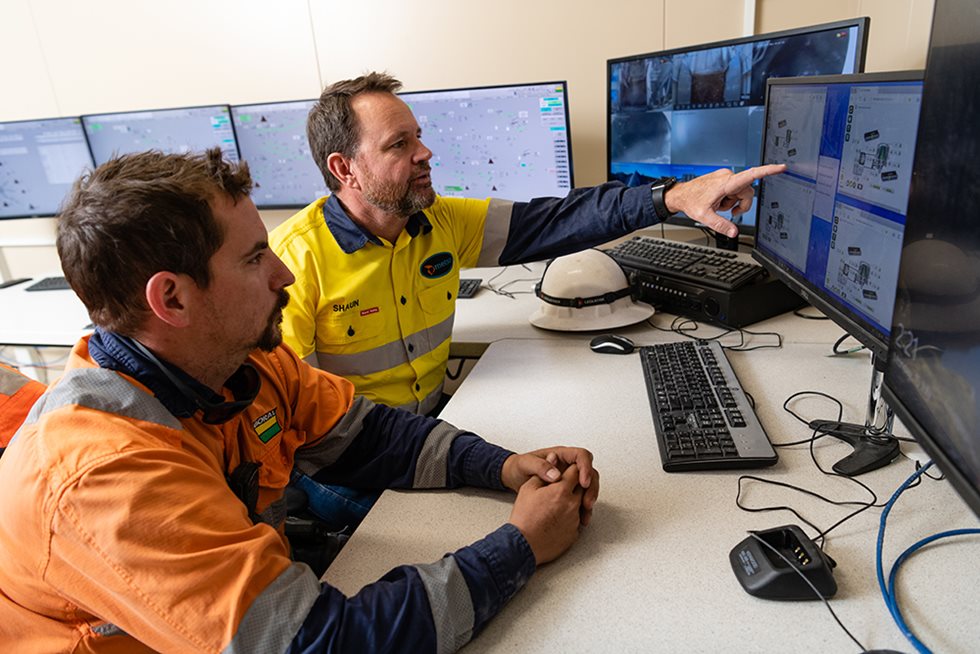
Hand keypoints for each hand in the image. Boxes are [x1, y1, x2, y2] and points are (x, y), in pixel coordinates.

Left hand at [501, 447, 599, 524]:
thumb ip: (540, 466)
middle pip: (590, 472)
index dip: (585, 468)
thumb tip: (556, 474)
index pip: (581, 456)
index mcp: (561, 456)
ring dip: (590, 497)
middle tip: (587, 501)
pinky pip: (581, 496)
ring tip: (586, 510)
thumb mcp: (525, 464)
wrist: (513, 477)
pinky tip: (581, 516)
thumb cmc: (519, 467)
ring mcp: (569, 478)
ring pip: (588, 485)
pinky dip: (583, 506)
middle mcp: (568, 466)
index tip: (583, 482)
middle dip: (592, 487)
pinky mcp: (567, 490)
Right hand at [508, 463, 584, 564]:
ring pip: (582, 504)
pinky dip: (571, 517)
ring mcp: (575, 520)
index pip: (575, 470)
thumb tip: (553, 459)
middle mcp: (573, 504)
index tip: (566, 470)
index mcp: (562, 490)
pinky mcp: (575, 533)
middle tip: (563, 486)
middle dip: (576, 483)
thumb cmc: (524, 518)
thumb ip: (543, 472)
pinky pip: (578, 520)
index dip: (570, 468)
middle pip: (583, 486)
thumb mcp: (528, 488)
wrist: (524, 545)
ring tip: (558, 504)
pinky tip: (559, 517)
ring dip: (574, 501)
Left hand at [664, 164, 786, 236]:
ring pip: (741, 192)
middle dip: (741, 204)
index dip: (767, 171)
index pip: (751, 175)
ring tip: (719, 205)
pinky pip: (734, 190)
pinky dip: (729, 198)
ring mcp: (725, 176)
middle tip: (729, 212)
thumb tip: (734, 232)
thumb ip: (721, 225)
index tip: (781, 167)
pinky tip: (718, 201)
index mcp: (725, 183)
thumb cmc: (691, 202)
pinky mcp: (723, 178)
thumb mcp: (705, 217)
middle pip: (747, 192)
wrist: (681, 195)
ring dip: (733, 202)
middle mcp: (727, 176)